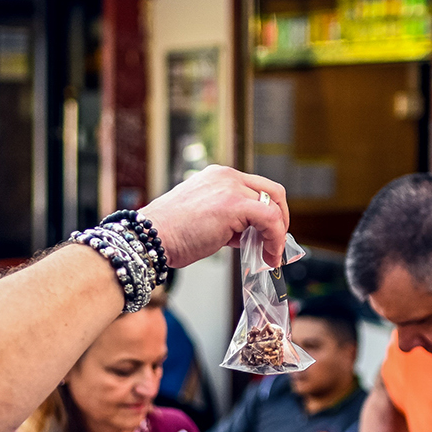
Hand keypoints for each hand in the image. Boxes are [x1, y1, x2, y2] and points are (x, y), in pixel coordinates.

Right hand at [139, 165, 289, 267]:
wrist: (150, 238)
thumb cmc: (170, 234)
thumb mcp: (204, 218)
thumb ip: (230, 220)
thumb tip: (250, 235)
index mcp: (218, 176)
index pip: (256, 188)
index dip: (268, 212)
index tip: (266, 234)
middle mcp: (226, 176)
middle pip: (272, 191)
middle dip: (280, 220)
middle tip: (275, 242)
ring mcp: (231, 188)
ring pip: (274, 206)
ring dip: (277, 233)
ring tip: (270, 254)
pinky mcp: (234, 204)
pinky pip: (270, 219)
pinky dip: (275, 239)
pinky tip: (269, 256)